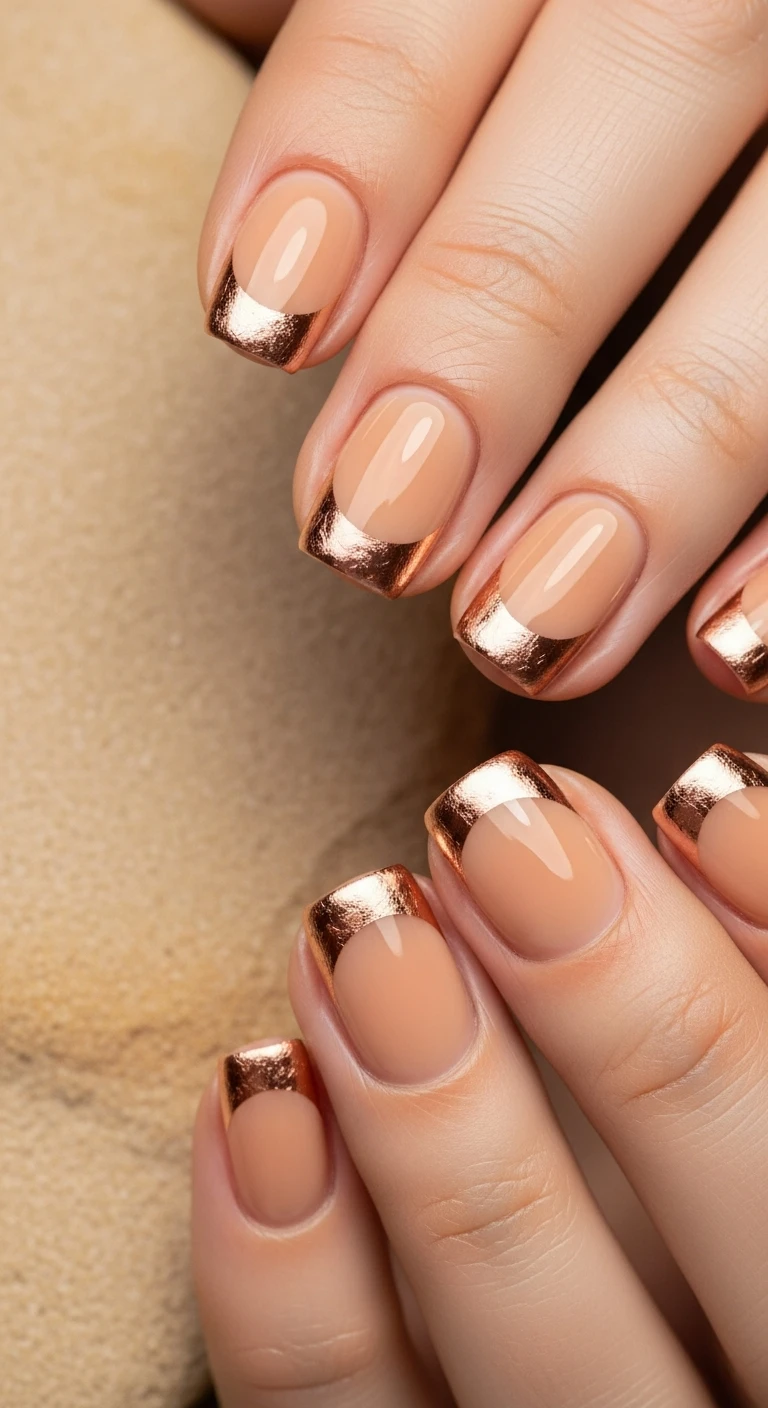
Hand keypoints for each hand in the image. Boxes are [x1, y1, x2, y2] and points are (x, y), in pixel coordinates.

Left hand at [189, 0, 767, 702]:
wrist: (748, 42)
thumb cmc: (570, 39)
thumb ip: (398, 33)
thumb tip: (251, 135)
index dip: (354, 133)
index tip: (258, 314)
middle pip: (643, 84)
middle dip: (491, 324)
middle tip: (374, 530)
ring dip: (664, 465)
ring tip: (522, 626)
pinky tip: (726, 641)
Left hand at [192, 742, 767, 1406]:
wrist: (599, 1358)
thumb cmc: (686, 1186)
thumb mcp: (725, 1091)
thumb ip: (733, 988)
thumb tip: (711, 811)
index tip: (705, 792)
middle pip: (746, 1248)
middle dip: (633, 1023)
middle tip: (503, 832)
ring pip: (536, 1369)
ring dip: (442, 1138)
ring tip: (361, 930)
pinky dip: (289, 1282)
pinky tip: (263, 1090)